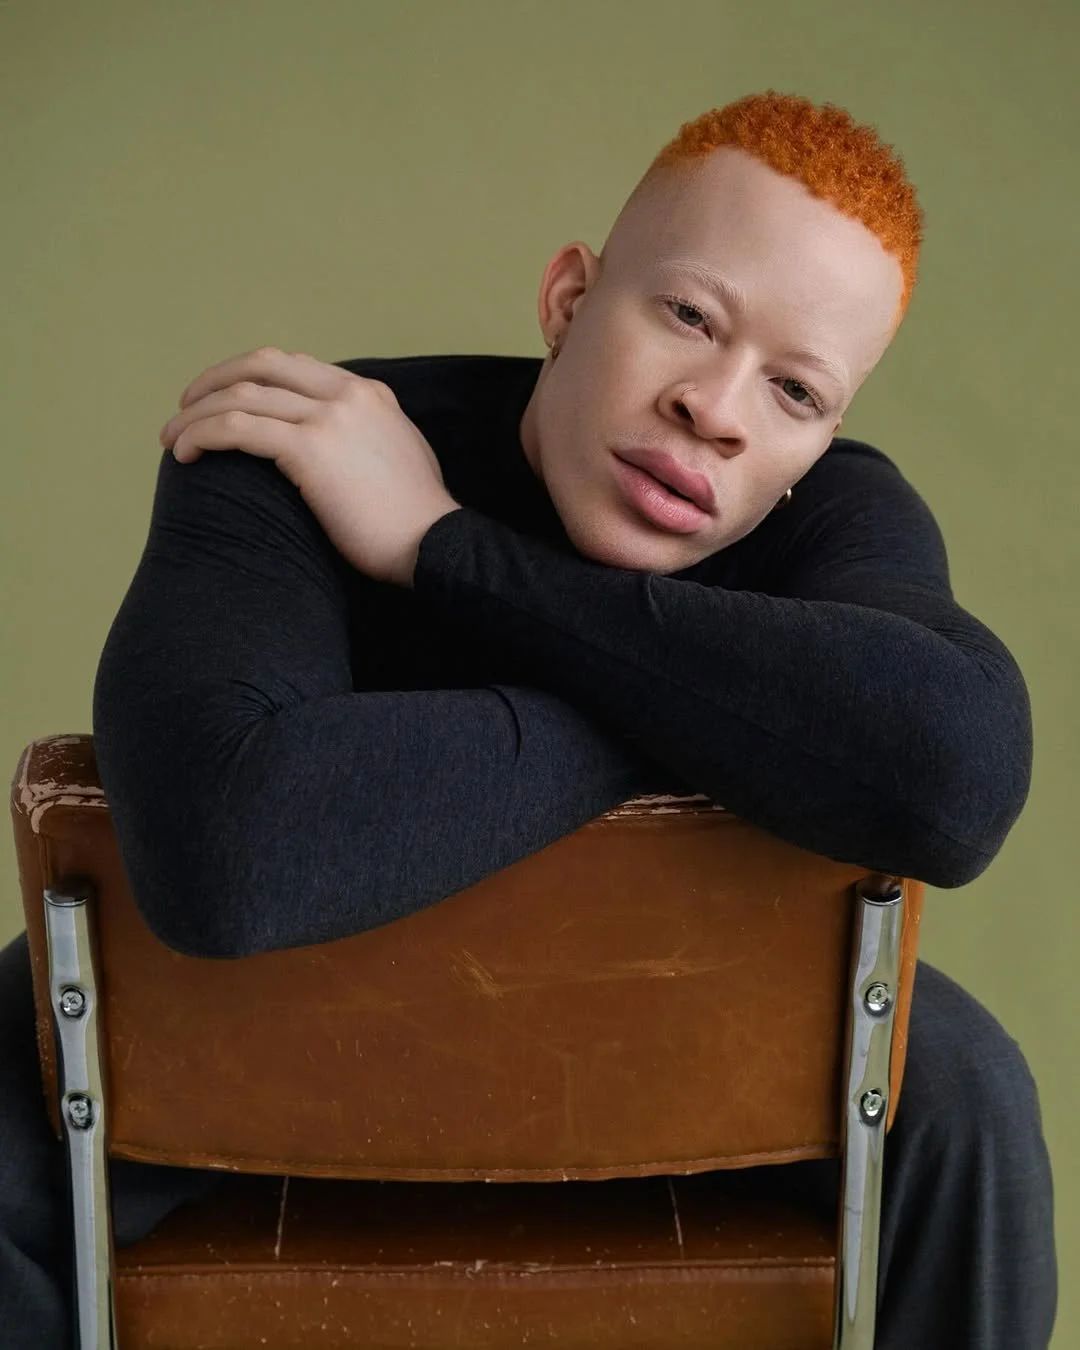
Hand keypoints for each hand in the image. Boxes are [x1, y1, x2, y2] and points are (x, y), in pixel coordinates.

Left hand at [158, 346, 461, 586]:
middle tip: (186, 407)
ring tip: (172, 439)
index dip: (250, 378)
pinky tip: (186, 455)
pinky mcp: (310, 449)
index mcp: (368, 393)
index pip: (295, 366)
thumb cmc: (418, 521)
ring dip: (195, 414)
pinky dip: (202, 435)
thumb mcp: (401, 458)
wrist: (436, 544)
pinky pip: (237, 428)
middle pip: (261, 364)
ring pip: (240, 395)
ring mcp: (329, 417)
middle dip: (214, 381)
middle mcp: (346, 394)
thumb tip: (342, 450)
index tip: (226, 401)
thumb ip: (370, 438)